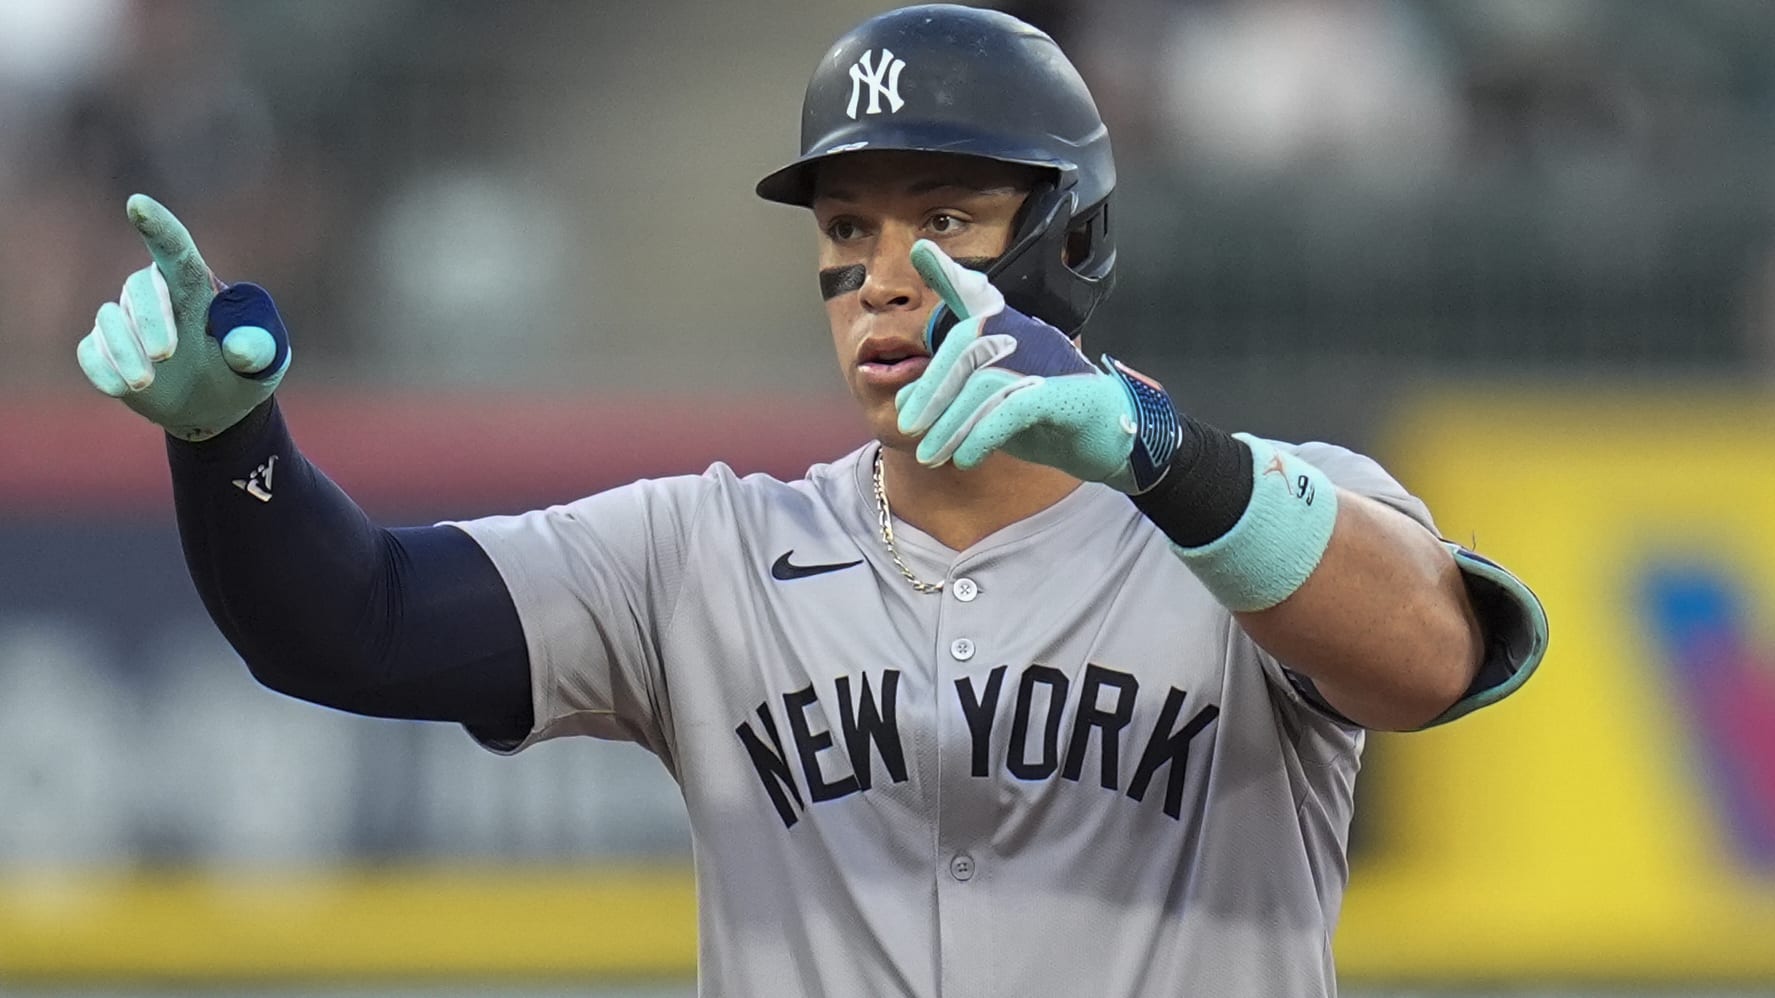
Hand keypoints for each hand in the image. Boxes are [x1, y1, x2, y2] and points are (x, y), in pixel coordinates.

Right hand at [76, 194, 289, 440]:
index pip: (176, 249)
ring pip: (110, 320)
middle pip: (139, 287)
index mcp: (198, 288)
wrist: (216, 409)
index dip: (158, 225)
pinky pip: (91, 351)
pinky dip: (104, 369)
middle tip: (166, 356)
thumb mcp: (265, 364)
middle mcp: (158, 297)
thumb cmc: (244, 374)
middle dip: (149, 319)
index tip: (138, 204)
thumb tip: (239, 348)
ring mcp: (127, 323)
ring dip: (125, 352)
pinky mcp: (104, 349)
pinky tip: (121, 388)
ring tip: (146, 383)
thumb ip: (260, 350)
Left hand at [894, 240, 1177, 492]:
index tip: (920, 249)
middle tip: (909, 428)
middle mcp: (1028, 339)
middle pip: (966, 346)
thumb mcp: (992, 405)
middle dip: (931, 389)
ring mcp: (1048, 365)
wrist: (1112, 442)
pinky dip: (982, 436)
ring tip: (931, 456)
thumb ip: (952, 397)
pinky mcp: (1065, 396)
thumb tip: (906, 403)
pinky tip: (965, 458)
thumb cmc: (1048, 419)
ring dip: (950, 426)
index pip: (978, 297)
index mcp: (1011, 334)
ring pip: (983, 384)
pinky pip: (1012, 409)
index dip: (948, 273)